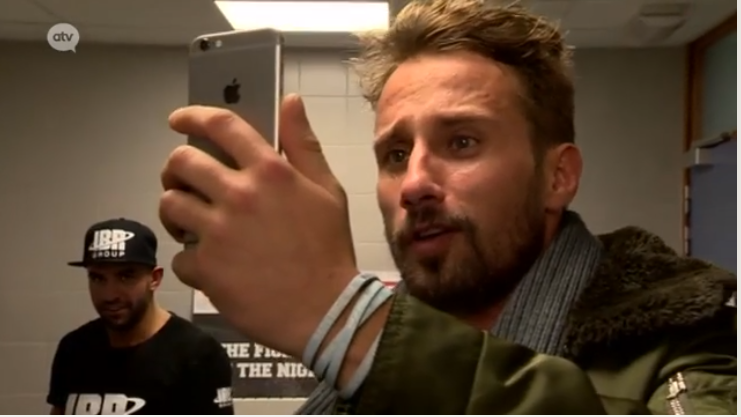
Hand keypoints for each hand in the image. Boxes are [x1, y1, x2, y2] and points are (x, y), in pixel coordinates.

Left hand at [159, 94, 358, 357]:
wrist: (326, 310)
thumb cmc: (328, 248)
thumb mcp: (328, 190)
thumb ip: (304, 144)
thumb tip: (290, 100)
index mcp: (270, 171)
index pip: (221, 126)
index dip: (193, 116)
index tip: (178, 120)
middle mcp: (239, 195)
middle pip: (182, 162)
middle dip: (176, 168)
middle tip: (184, 180)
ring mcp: (218, 232)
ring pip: (170, 205)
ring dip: (176, 210)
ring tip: (190, 222)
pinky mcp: (206, 268)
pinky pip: (179, 256)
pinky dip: (190, 260)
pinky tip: (211, 266)